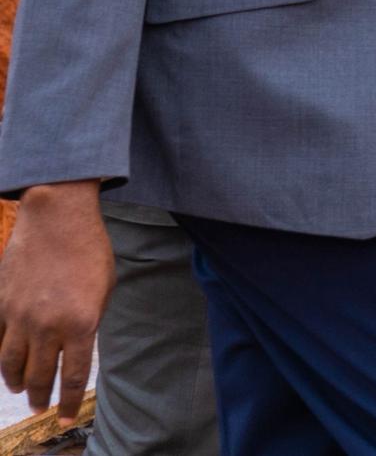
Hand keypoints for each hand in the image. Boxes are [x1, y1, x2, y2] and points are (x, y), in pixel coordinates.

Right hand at [0, 182, 111, 418]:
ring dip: (17, 381)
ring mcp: (19, 317)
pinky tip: (7, 363)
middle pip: (40, 375)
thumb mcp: (104, 288)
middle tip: (41, 407)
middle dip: (41, 396)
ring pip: (11, 364)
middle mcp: (47, 326)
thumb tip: (76, 345)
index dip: (69, 401)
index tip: (65, 417)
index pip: (74, 375)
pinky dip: (2, 356)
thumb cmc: (89, 249)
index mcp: (80, 323)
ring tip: (22, 390)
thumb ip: (89, 320)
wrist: (56, 218)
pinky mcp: (1, 305)